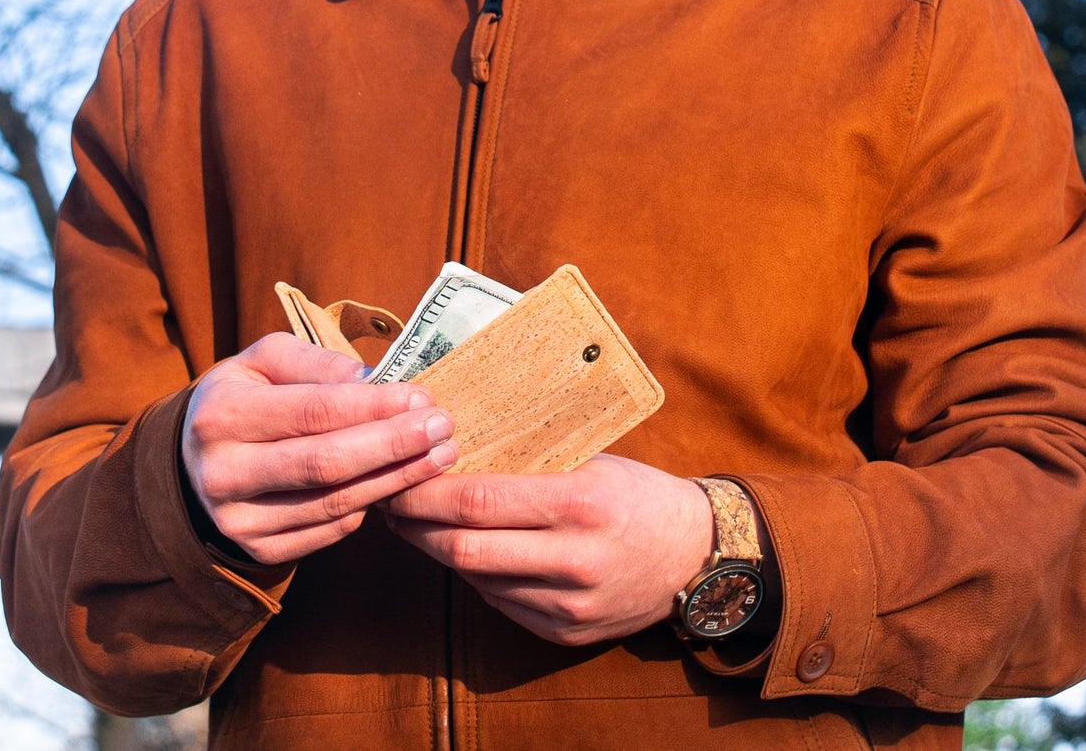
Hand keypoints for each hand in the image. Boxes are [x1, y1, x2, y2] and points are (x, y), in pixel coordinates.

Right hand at [181, 333, 458, 564]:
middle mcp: (223, 474)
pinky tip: (403, 482)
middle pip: (326, 464)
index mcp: (222, 415)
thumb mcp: (265, 361)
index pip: (312, 412)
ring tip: (440, 454)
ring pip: (335, 503)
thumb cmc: (243, 397)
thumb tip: (372, 380)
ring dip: (397, 478)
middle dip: (395, 445)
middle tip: (444, 428)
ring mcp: (239, 521)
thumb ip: (316, 363)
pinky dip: (371, 504)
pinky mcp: (259, 551)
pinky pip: (330, 530)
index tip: (422, 396)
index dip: (373, 407)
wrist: (191, 464)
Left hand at [380, 454, 713, 645]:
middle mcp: (573, 560)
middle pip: (465, 548)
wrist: (695, 555)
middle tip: (390, 499)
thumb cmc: (636, 493)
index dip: (427, 492)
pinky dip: (474, 573)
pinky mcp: (564, 634)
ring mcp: (568, 606)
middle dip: (415, 525)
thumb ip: (529, 464)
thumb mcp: (591, 461)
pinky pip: (499, 601)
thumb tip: (453, 451)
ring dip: (437, 550)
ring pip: (476, 578)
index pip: (479, 501)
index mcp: (580, 504)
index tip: (398, 474)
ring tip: (414, 521)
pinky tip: (462, 549)